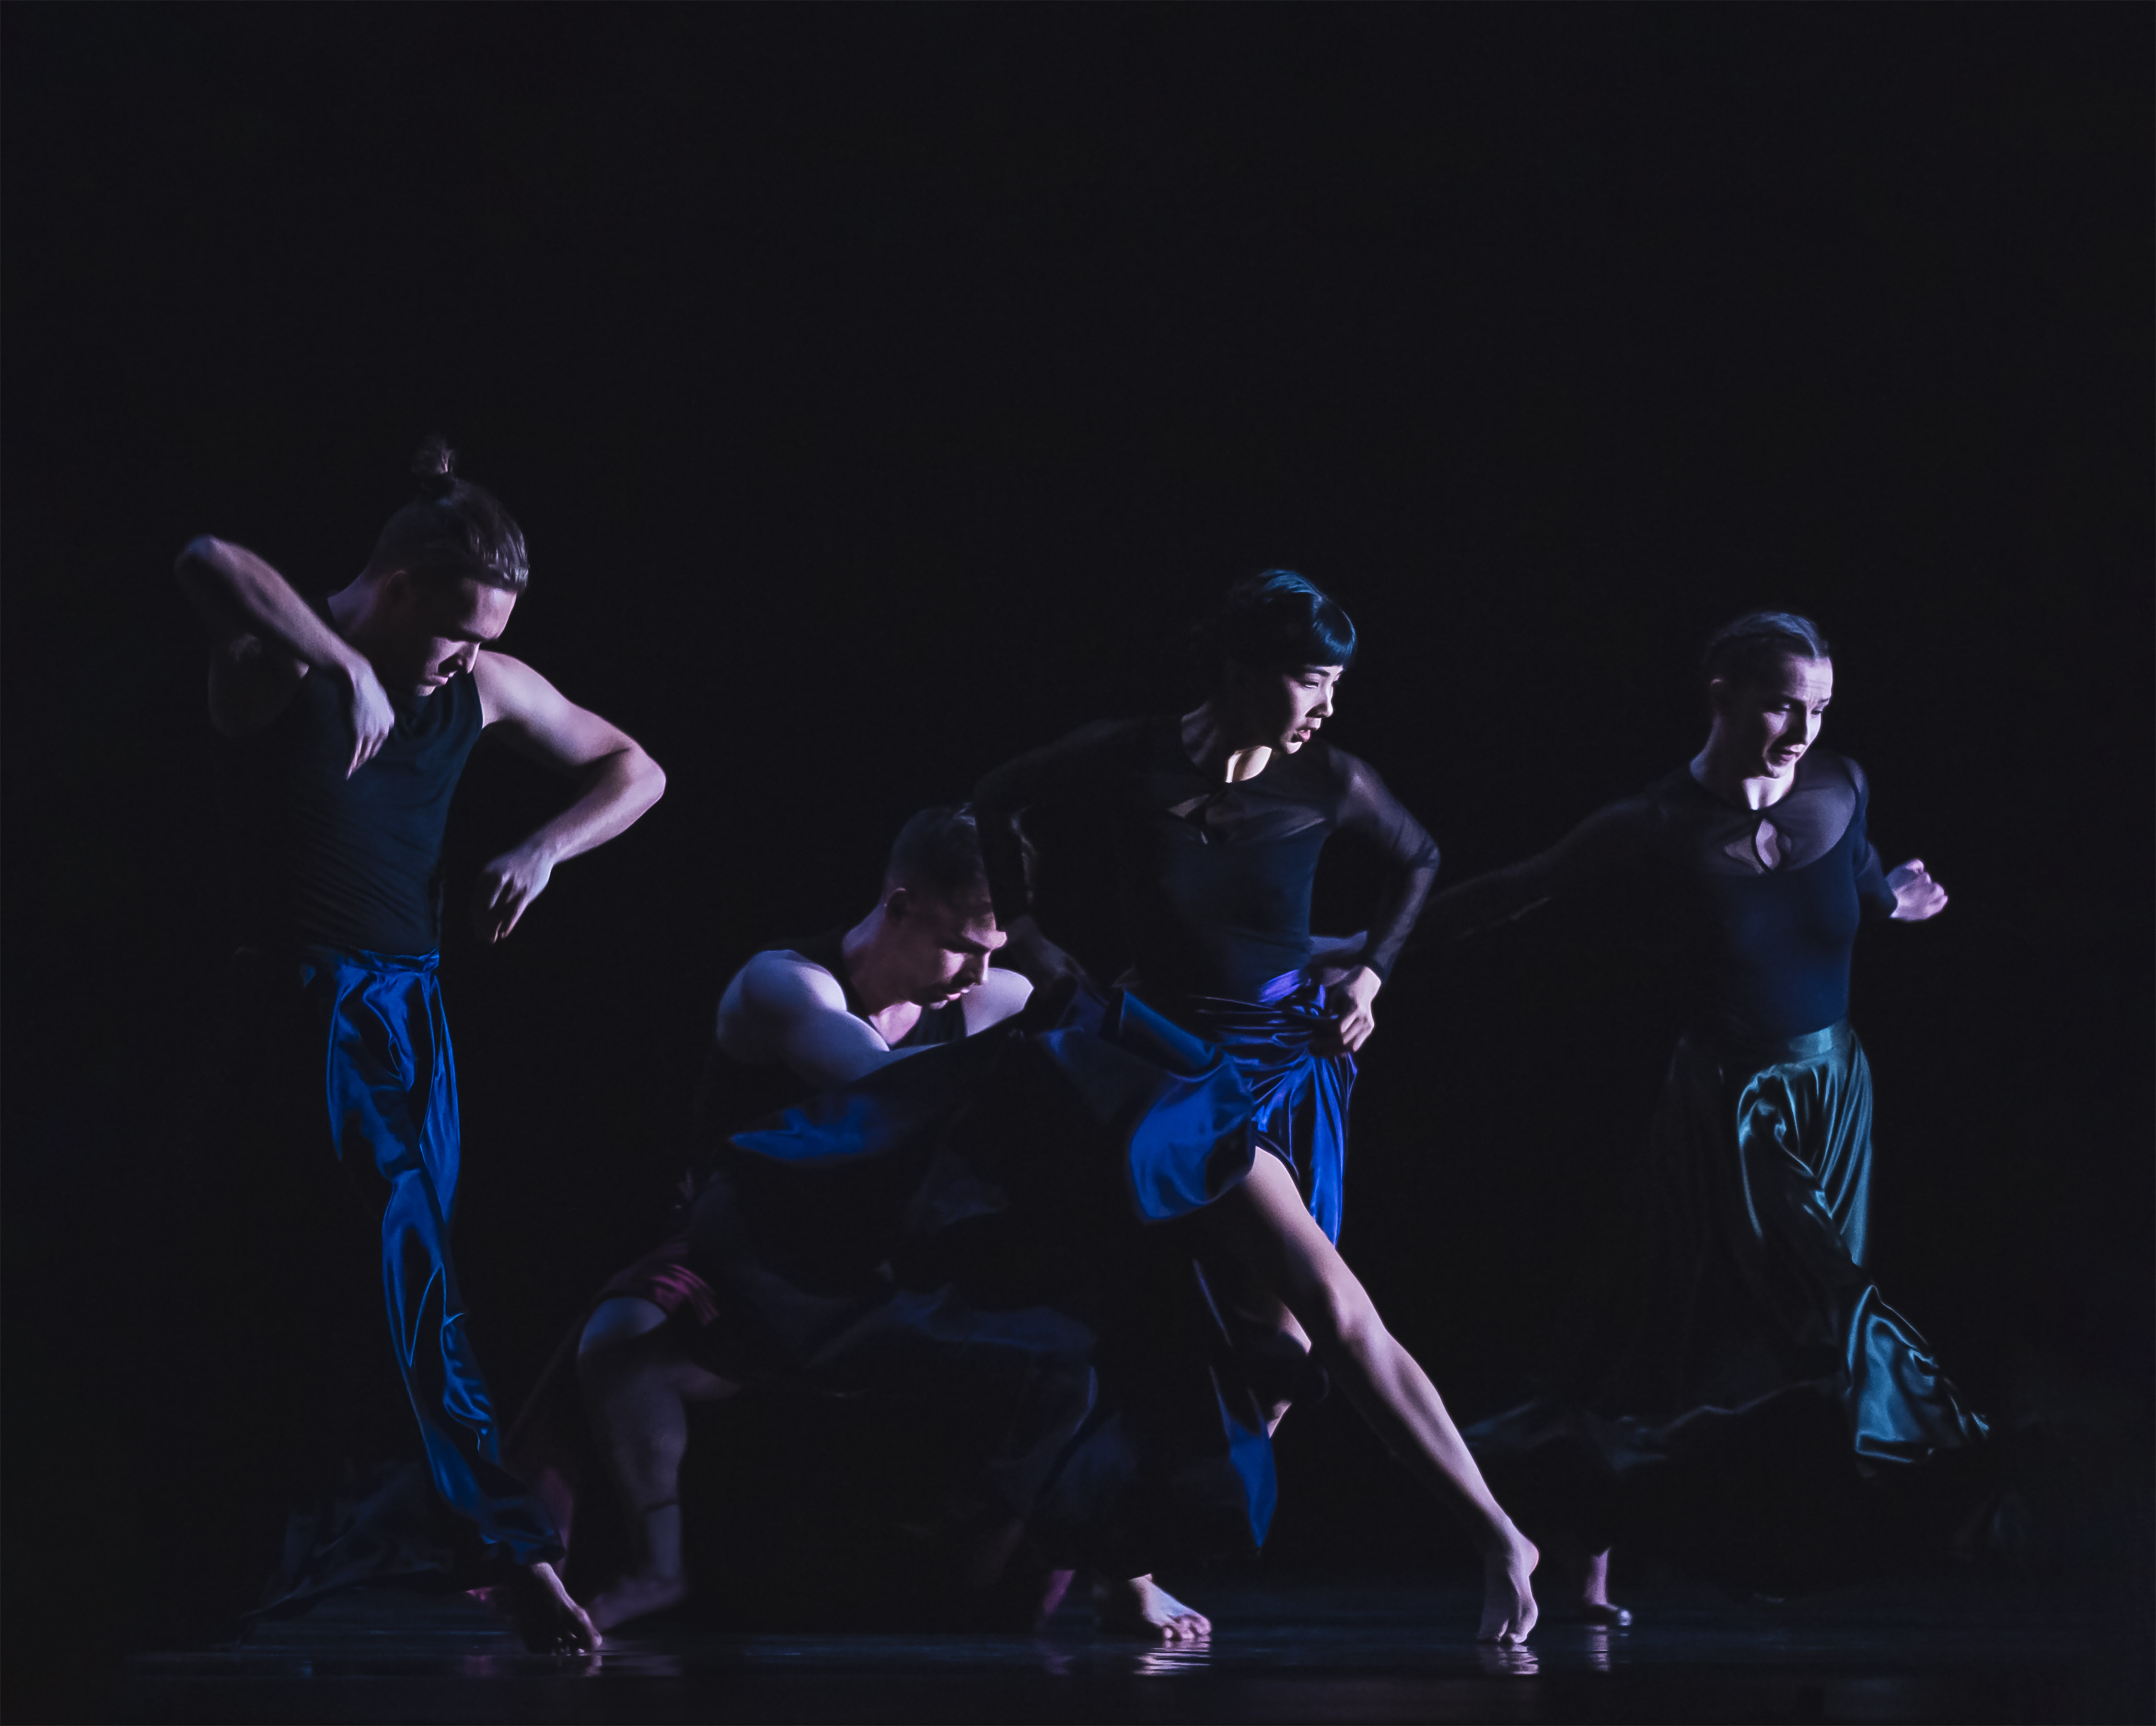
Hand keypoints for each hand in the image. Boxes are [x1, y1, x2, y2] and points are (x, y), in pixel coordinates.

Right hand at [334, 655, 395, 776]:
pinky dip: (350, 765)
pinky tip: (347, 772)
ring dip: (357, 764)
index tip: (365, 754)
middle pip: (373, 749)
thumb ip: (375, 708)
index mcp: (389, 720)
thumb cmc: (363, 683)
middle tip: (357, 766)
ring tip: (351, 771)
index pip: (380, 740)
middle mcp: (383, 729)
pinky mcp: (357, 734)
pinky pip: (353, 753)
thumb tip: (369, 708)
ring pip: (363, 754)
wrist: (356, 678)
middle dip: (364, 759)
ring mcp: (370, 733)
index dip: (371, 748)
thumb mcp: (375, 698)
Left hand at [473, 844, 554, 943]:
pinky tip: (503, 934)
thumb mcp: (495, 870)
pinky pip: (514, 912)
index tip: (476, 931)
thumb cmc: (514, 864)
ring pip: (500, 913)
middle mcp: (498, 880)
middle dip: (482, 927)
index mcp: (486, 875)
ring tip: (491, 939)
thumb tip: (478, 911)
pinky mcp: (526, 892)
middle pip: (485, 910)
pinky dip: (507, 925)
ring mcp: (513, 886)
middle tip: (482, 940)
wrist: (537, 852)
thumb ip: (486, 887)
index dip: (475, 920)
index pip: (476, 903)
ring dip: (494, 929)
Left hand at [1320, 965, 1381, 1054]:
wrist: (1365, 985)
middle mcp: (1363, 1019)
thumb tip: (1319, 1027)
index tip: (1313, 1034)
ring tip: (1320, 1051)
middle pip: (1344, 1040)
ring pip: (1350, 1047)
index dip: (1324, 1033)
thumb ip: (1327, 1010)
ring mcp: (1368, 1026)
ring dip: (1334, 1051)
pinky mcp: (1369, 1030)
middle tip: (1312, 1045)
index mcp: (1354, 1009)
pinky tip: (1330, 1050)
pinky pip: (1355, 1046)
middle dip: (1326, 1045)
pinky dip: (1342, 1050)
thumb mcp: (1334, 995)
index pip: (1338, 1028)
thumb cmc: (1346, 989)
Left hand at [1886, 857, 1947, 920]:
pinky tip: (1908, 873)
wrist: (1882, 901)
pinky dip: (1915, 867)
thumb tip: (1945, 897)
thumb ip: (1937, 905)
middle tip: (1909, 895)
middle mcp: (1927, 880)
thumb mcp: (1923, 914)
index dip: (1929, 896)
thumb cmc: (1904, 909)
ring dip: (1915, 880)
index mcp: (1934, 891)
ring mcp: (1916, 873)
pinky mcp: (1906, 868)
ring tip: (1903, 888)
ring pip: (1921, 875)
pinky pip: (1917, 864)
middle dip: (1922, 888)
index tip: (1919, 899)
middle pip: (1929, 882)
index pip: (1939, 890)